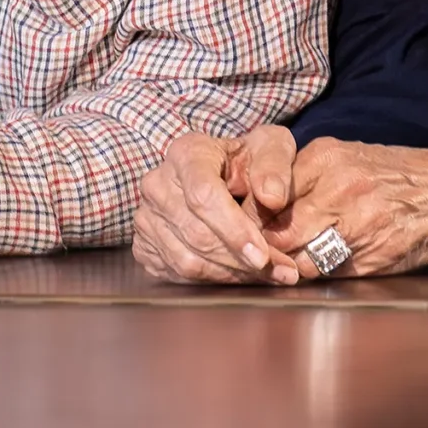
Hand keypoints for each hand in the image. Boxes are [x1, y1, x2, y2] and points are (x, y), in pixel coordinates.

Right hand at [132, 125, 301, 285]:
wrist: (224, 172)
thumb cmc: (248, 159)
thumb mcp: (272, 146)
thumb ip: (276, 165)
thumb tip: (272, 197)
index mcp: (187, 153)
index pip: (204, 196)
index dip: (234, 230)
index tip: (262, 256)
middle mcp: (158, 183)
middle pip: (196, 234)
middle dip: (241, 260)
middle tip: (282, 272)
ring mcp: (147, 216)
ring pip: (187, 260)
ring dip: (232, 275)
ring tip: (268, 275)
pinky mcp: (144, 244)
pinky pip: (177, 274)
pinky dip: (213, 281)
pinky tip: (240, 274)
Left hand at [262, 139, 427, 279]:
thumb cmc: (397, 176)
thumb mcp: (348, 158)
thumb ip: (306, 179)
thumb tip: (260, 208)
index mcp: (325, 158)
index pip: (264, 195)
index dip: (251, 219)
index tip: (248, 230)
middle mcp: (338, 187)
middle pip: (276, 230)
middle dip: (264, 248)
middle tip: (258, 257)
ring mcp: (357, 223)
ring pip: (297, 257)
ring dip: (288, 267)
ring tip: (285, 268)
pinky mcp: (372, 255)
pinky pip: (326, 274)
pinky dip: (316, 276)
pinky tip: (317, 270)